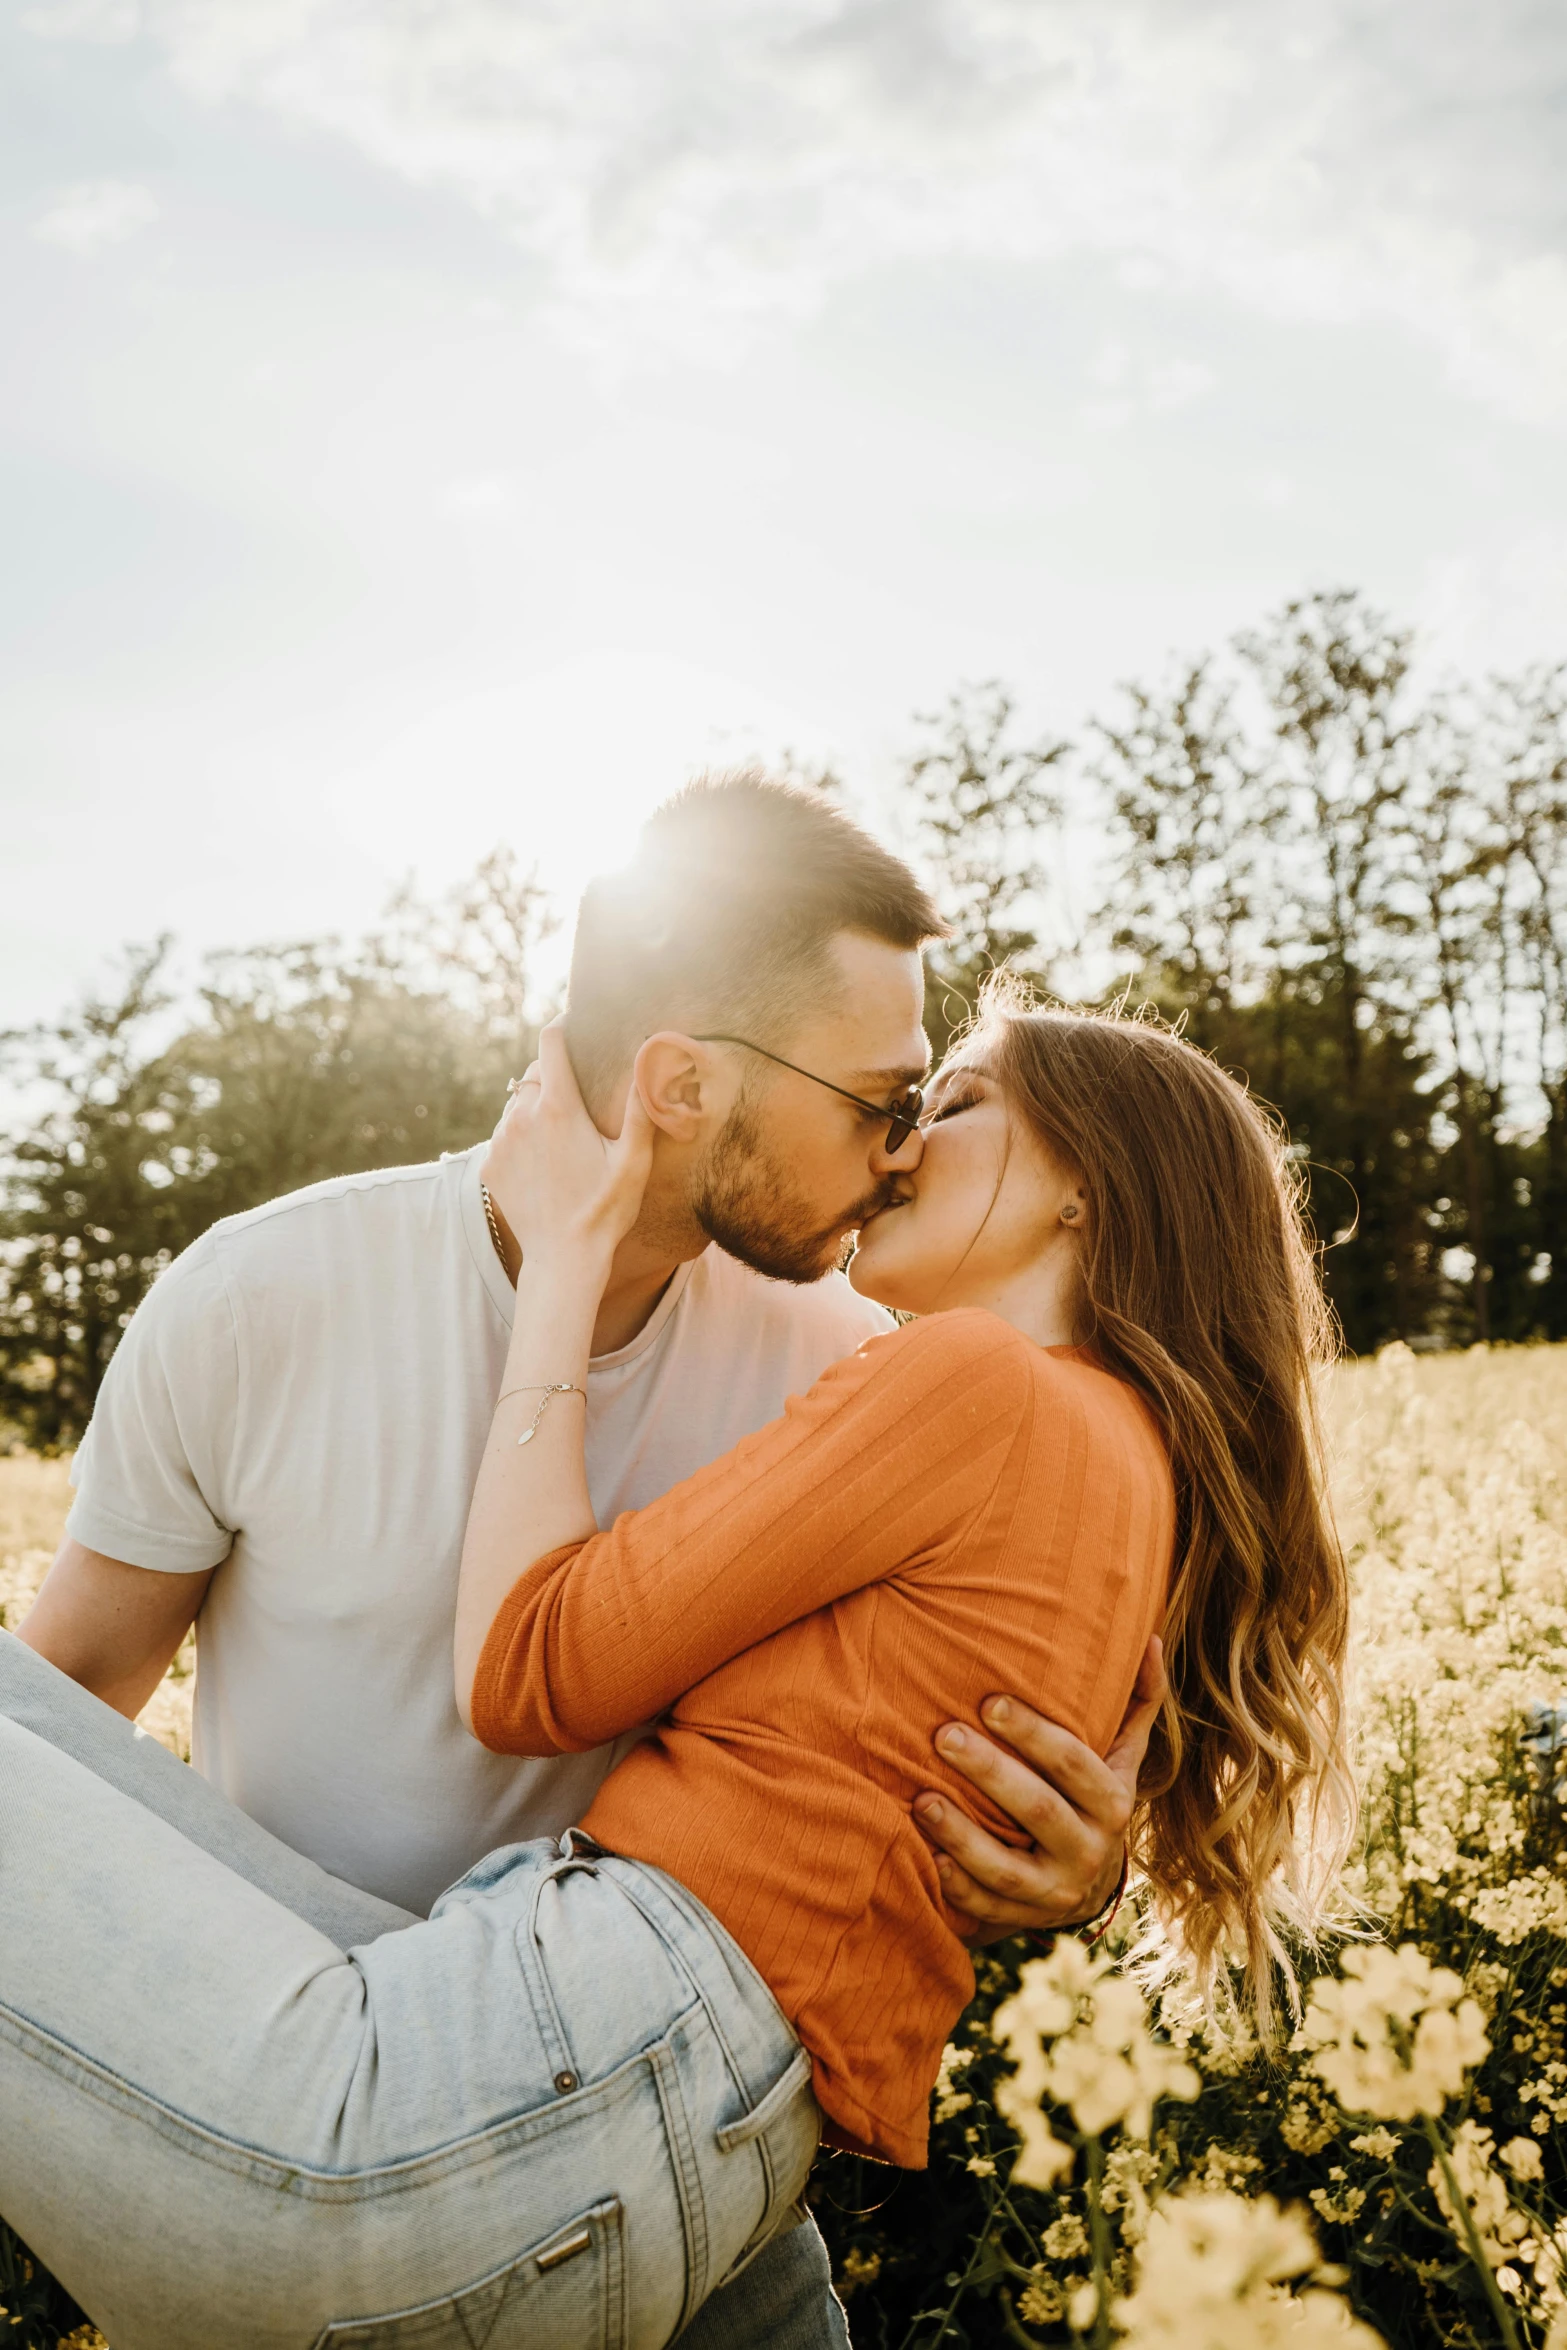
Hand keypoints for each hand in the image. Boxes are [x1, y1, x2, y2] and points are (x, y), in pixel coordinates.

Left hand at [483, 1021, 654, 1266]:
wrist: (564, 1259)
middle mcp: (522, 1117)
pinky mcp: (488, 1164)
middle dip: (555, 1078)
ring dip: (536, 1111)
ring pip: (517, 1106)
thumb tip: (653, 1060)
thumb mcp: (634, 1160)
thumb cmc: (606, 1210)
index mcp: (559, 1108)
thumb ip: (641, 1107)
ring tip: (562, 1143)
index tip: (573, 1020)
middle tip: (579, 1102)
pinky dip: (521, 1141)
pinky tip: (544, 1167)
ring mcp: (500, 1141)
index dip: (562, 1023)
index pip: (551, 1042)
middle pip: (534, 1074)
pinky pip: (503, 1137)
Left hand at [913, 1635, 1164, 1945]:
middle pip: (1039, 1810)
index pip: (1075, 1764)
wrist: (1088, 1882)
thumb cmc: (1091, 1795)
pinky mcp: (1023, 1918)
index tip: (990, 1701)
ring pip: (1009, 1869)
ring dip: (963, 1835)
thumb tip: (1151, 1638)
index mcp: (1113, 1802)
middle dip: (990, 1772)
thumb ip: (1136, 1701)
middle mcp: (1091, 1850)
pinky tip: (929, 1859)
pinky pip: (988, 1908)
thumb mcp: (1120, 1754)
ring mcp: (1057, 1891)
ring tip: (922, 1799)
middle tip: (944, 1735)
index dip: (1035, 1734)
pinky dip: (959, 1888)